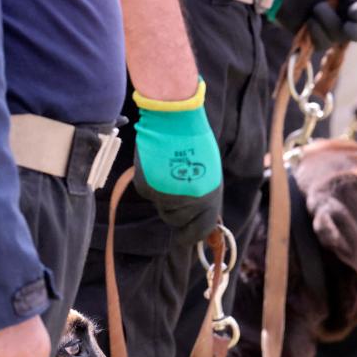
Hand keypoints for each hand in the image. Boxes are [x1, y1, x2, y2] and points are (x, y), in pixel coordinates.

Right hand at [132, 79, 222, 244]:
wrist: (173, 118)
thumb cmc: (195, 140)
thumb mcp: (209, 171)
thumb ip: (205, 196)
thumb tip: (200, 218)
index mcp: (208, 195)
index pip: (201, 228)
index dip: (193, 235)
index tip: (186, 239)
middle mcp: (187, 200)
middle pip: (177, 220)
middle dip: (176, 211)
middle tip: (176, 189)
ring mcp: (165, 195)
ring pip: (162, 208)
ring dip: (164, 197)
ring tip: (169, 171)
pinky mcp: (146, 187)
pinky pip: (149, 194)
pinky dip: (152, 184)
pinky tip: (157, 165)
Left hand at [275, 0, 356, 50]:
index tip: (354, 11)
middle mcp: (349, 14)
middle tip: (348, 26)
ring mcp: (333, 28)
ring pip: (340, 37)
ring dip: (327, 22)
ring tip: (315, 7)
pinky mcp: (317, 39)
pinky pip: (323, 44)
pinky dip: (316, 32)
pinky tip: (309, 21)